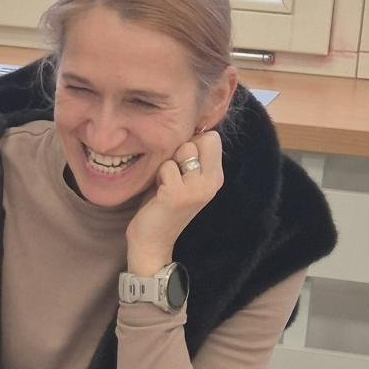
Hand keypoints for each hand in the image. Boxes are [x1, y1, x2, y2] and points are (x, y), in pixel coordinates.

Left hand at [127, 130, 222, 276]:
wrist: (152, 241)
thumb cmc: (162, 205)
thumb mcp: (184, 178)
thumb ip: (191, 157)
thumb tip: (190, 127)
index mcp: (216, 177)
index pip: (212, 137)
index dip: (192, 143)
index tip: (181, 164)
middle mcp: (212, 182)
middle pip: (203, 139)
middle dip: (182, 150)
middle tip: (172, 173)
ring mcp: (197, 189)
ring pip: (184, 149)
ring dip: (168, 163)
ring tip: (164, 183)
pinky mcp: (178, 195)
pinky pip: (166, 166)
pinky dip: (158, 176)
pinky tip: (158, 192)